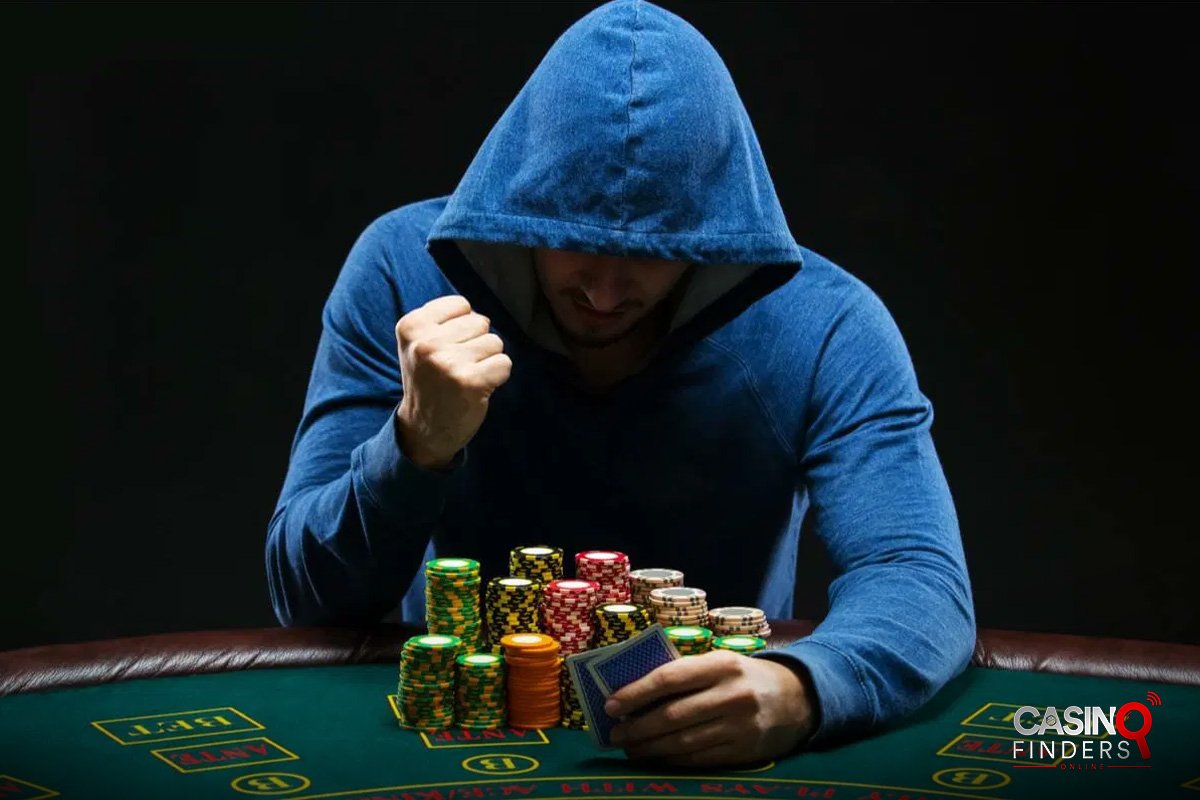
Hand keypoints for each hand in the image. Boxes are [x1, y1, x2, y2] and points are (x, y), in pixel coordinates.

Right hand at [394, 296, 511, 468]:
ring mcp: (447, 363)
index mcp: (411, 326)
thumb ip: (442, 320)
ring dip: (487, 360)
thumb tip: (478, 313)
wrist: (423, 429)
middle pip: (480, 322)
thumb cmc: (428, 380)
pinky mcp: (470, 382)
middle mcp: (426, 343)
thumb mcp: (418, 343)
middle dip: (476, 343)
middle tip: (457, 367)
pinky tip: (478, 388)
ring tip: (466, 377)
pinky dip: (498, 376)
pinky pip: (504, 363)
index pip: (461, 305)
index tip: (446, 349)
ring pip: (495, 342)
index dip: (462, 327)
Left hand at [605, 651, 816, 766]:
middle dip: (637, 727)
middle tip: (615, 734)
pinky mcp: (744, 751)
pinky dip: (673, 759)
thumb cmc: (745, 677)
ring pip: (683, 741)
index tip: (611, 704)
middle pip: (672, 715)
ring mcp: (740, 726)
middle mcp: (731, 694)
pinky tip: (657, 757)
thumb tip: (636, 693)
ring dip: (650, 747)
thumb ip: (686, 673)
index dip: (635, 693)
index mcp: (721, 664)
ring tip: (630, 748)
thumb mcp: (720, 662)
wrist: (797, 699)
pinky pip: (699, 758)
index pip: (669, 678)